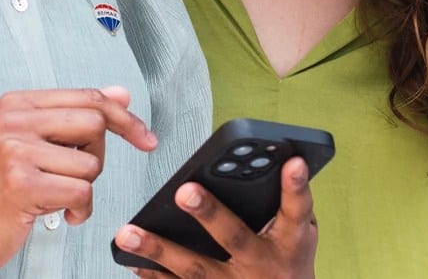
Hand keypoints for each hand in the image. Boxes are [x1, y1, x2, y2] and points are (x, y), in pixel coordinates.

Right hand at [0, 86, 158, 276]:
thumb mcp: (35, 144)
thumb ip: (77, 116)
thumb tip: (121, 95)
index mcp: (16, 103)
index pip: (87, 97)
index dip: (124, 118)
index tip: (144, 138)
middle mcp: (12, 120)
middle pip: (95, 123)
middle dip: (97, 157)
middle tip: (72, 176)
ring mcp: (14, 151)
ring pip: (90, 164)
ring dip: (82, 189)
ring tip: (53, 195)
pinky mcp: (21, 183)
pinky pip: (82, 192)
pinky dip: (79, 210)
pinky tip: (58, 212)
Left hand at [114, 156, 317, 278]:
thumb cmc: (289, 258)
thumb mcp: (300, 232)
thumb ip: (286, 202)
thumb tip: (268, 160)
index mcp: (291, 242)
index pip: (297, 210)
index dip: (294, 186)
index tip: (292, 162)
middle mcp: (263, 265)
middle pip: (236, 237)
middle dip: (210, 214)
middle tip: (185, 191)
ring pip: (196, 269)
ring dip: (160, 250)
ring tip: (128, 233)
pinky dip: (155, 275)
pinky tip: (132, 260)